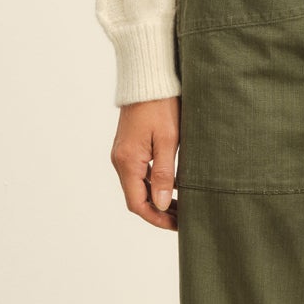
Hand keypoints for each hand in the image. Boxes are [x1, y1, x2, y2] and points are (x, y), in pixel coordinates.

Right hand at [111, 96, 180, 229]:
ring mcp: (122, 154)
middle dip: (158, 212)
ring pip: (137, 187)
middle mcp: (120, 160)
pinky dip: (153, 185)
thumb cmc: (161, 105)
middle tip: (183, 218)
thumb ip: (163, 174)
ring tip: (181, 206)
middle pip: (136, 198)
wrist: (148, 78)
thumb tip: (160, 204)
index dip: (157, 218)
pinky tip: (172, 187)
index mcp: (128, 162)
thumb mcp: (168, 140)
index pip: (138, 204)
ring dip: (157, 199)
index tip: (177, 225)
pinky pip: (138, 174)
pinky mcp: (128, 147)